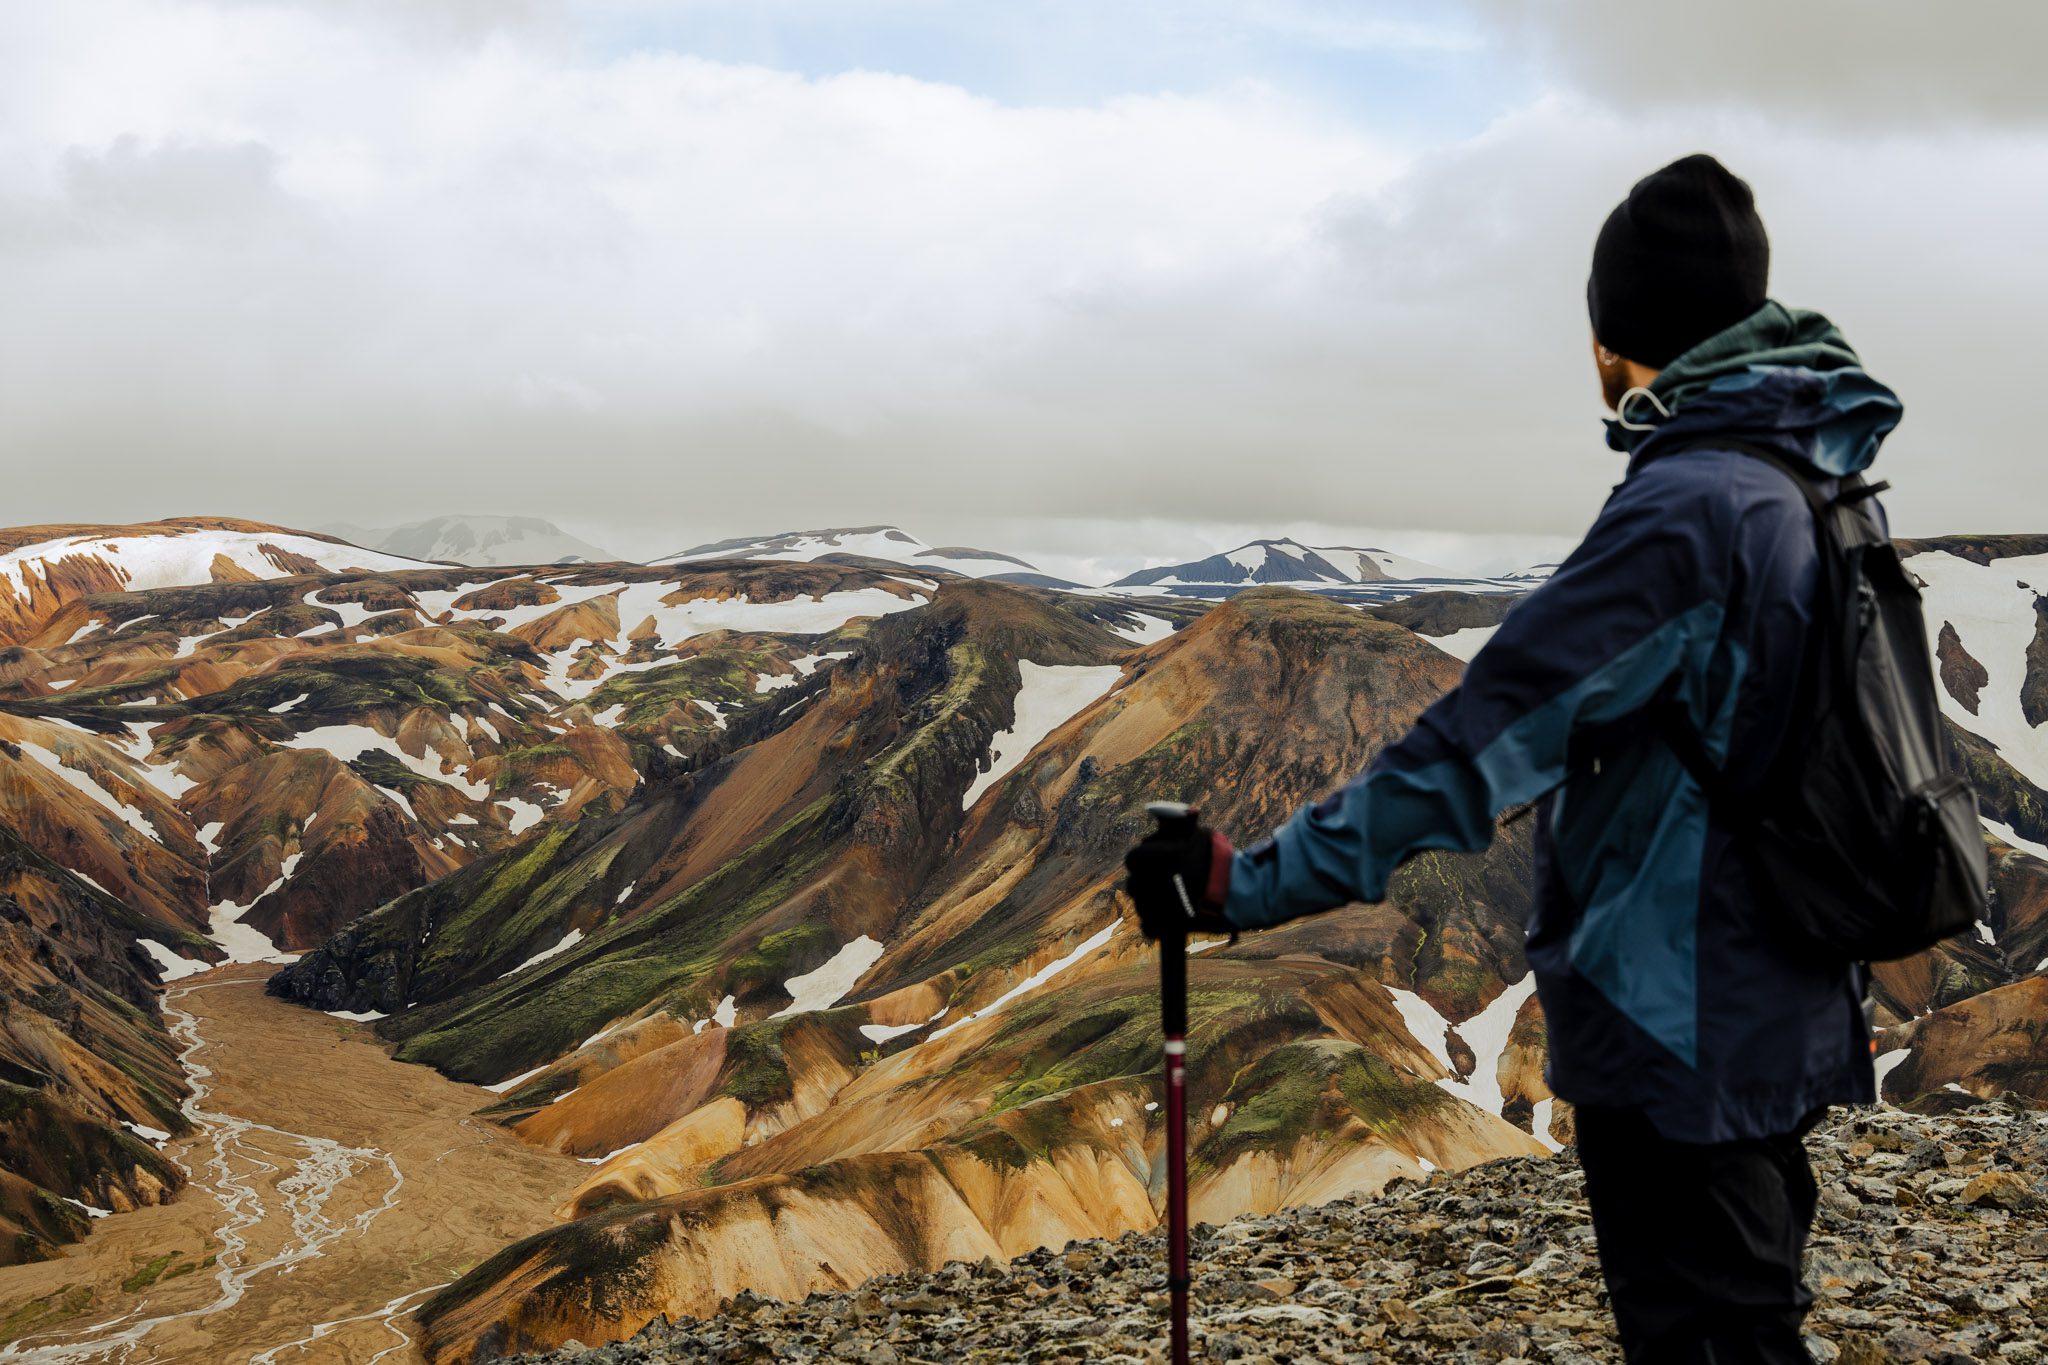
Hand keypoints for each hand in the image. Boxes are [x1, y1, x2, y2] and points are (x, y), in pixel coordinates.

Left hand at [1124, 813, 1235, 939]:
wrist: (1235, 893)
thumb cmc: (1217, 860)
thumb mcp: (1198, 834)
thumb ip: (1178, 827)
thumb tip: (1167, 814)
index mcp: (1149, 859)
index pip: (1133, 858)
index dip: (1145, 859)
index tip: (1157, 862)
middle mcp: (1144, 883)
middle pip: (1134, 883)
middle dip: (1147, 881)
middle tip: (1167, 880)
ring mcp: (1151, 908)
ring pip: (1141, 905)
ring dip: (1152, 901)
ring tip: (1175, 899)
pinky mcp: (1161, 928)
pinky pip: (1148, 926)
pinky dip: (1157, 922)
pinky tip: (1172, 915)